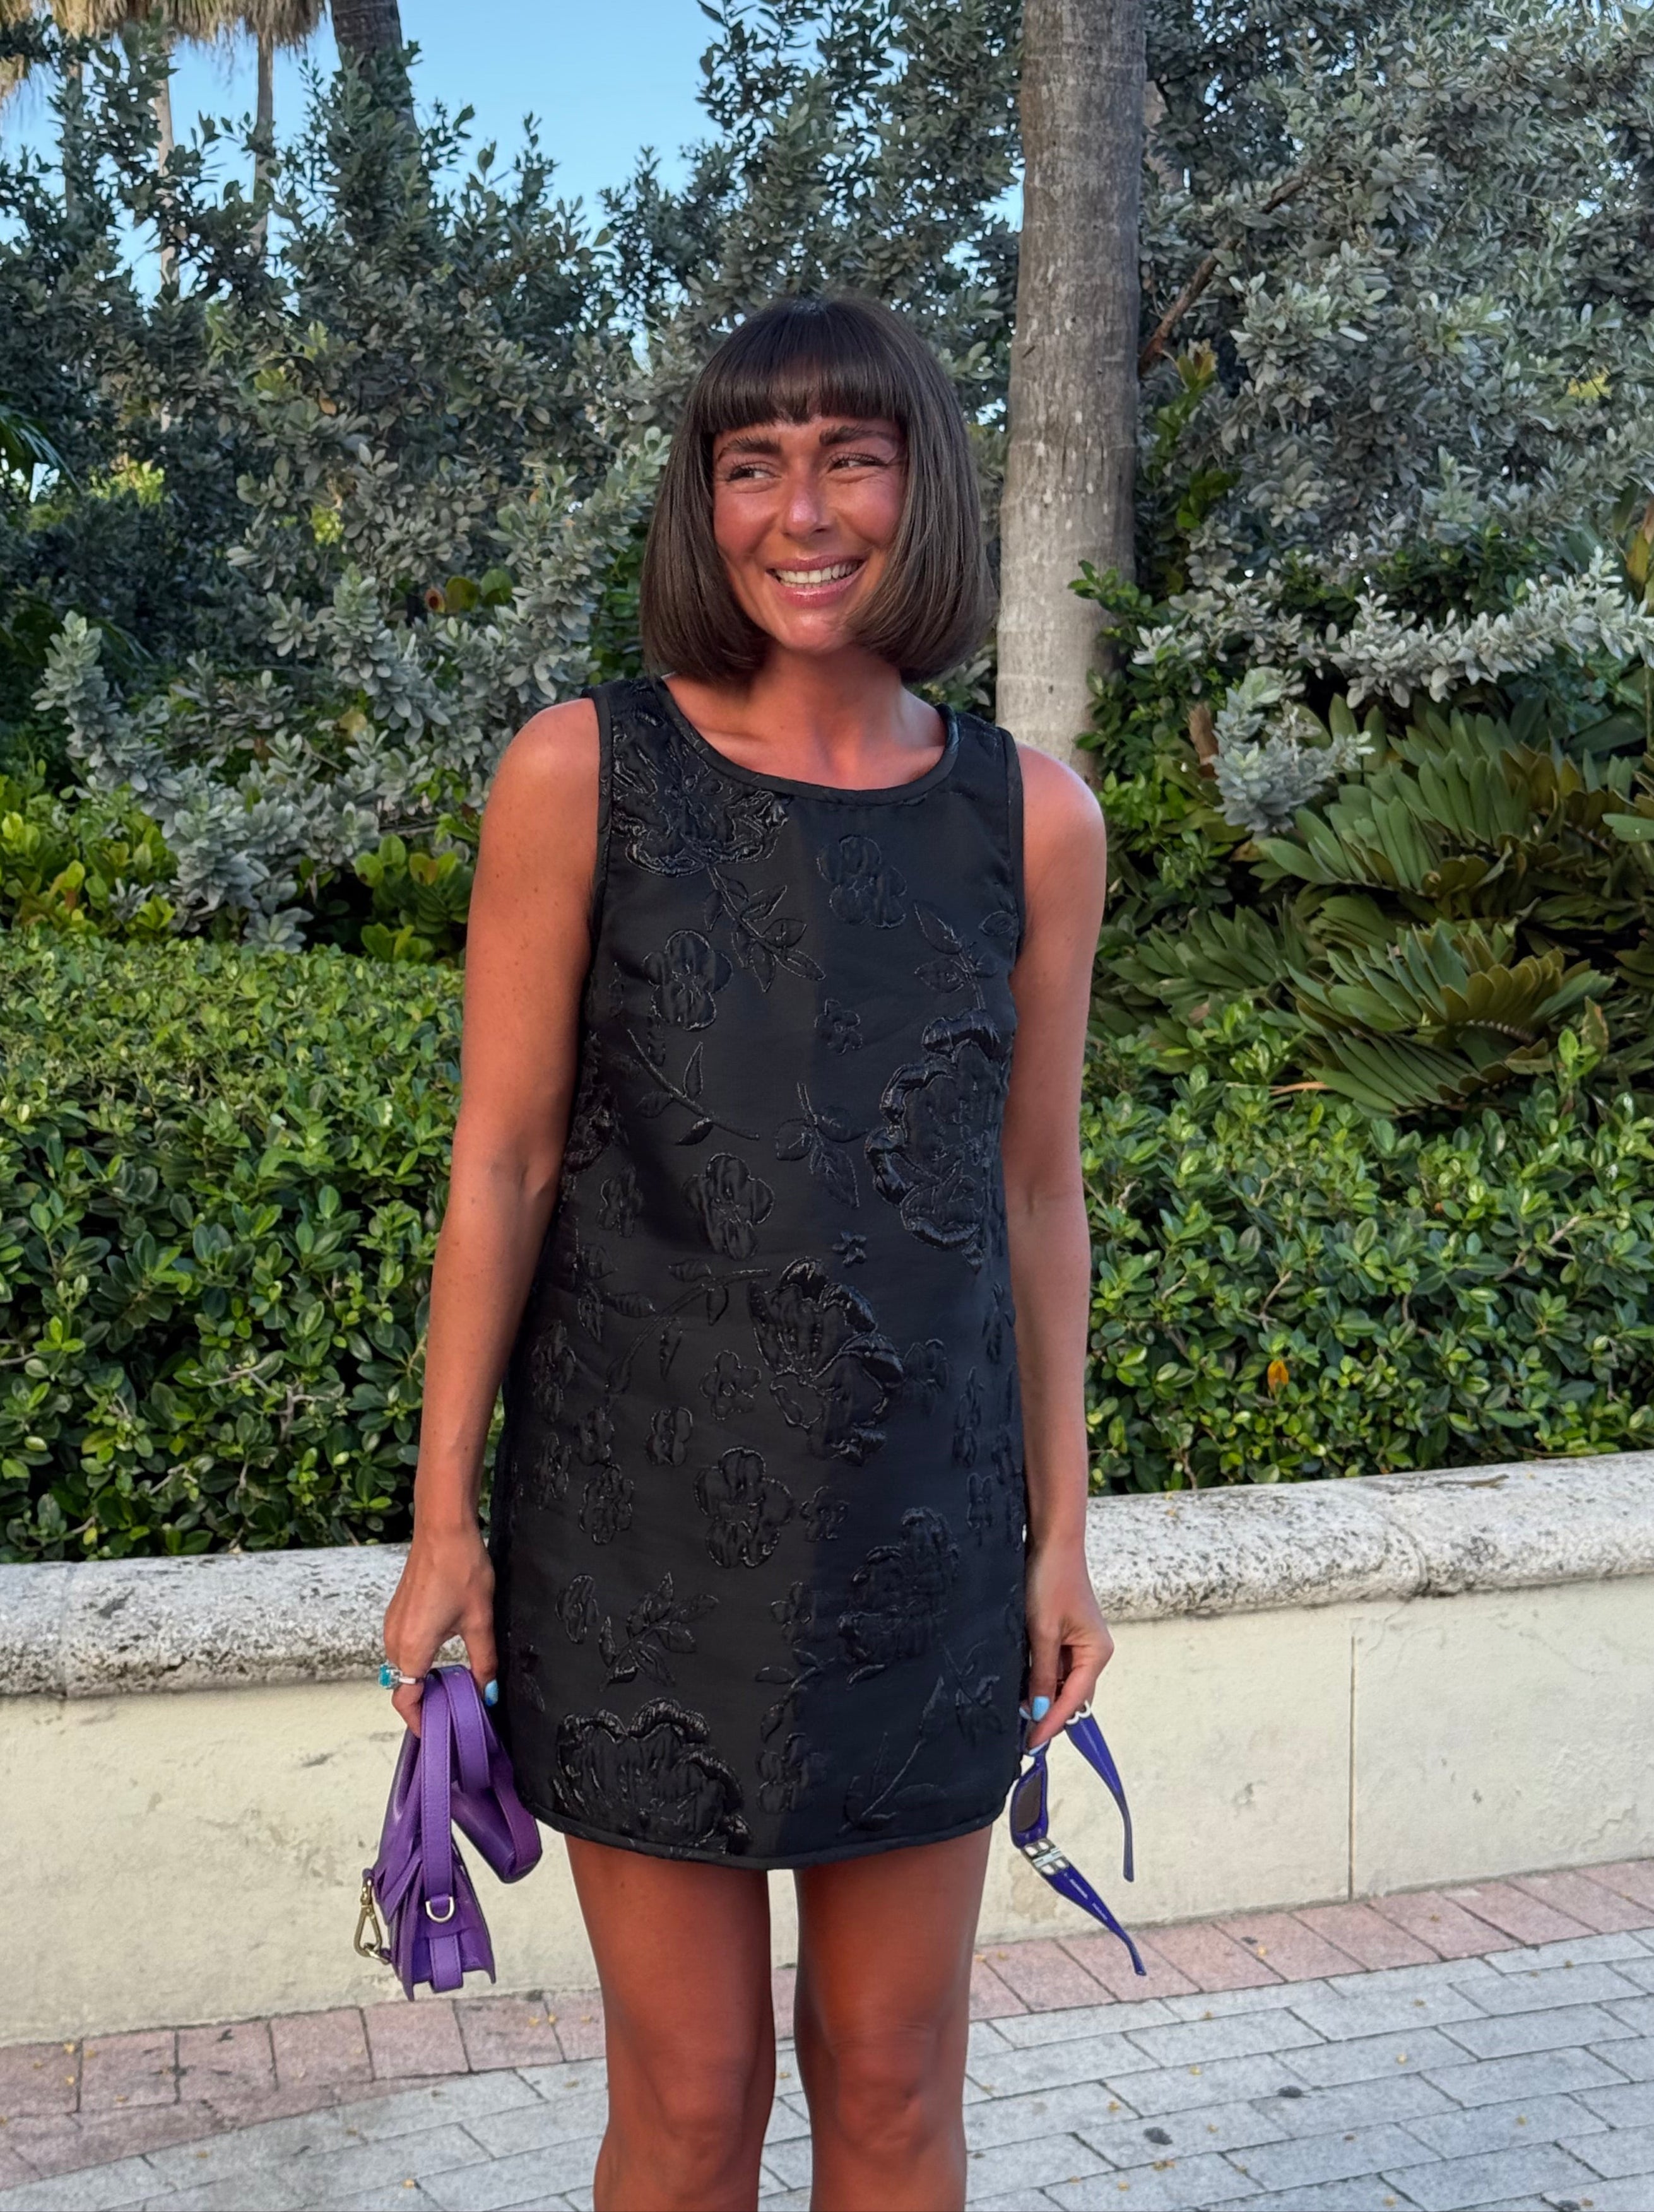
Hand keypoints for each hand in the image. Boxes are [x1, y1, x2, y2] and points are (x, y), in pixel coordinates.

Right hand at [382, 1521, 497, 1735]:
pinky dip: (420, 1660)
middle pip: (404, 1686)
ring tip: (456, 1687)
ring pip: (404, 1667)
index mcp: (412, 1647)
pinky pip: (404, 1648)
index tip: (440, 1732)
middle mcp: (395, 1639)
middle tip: (458, 1711)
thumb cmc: (460, 1568)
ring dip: (425, 1680)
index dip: (421, 1721)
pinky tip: (446, 1657)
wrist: (443, 1528)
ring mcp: (393, 1624)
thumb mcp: (480, 1620)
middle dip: (428, 1703)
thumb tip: (488, 1694)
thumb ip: (483, 1662)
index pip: (405, 1700)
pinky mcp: (398, 1612)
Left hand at [1024, 1537, 1113, 1751]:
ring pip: (1063, 1682)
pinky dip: (1041, 1679)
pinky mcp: (1067, 1633)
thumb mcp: (1042, 1631)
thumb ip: (1042, 1674)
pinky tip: (1023, 1688)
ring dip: (1043, 1698)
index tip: (1032, 1744)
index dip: (1052, 1723)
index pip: (1074, 1700)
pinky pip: (1056, 1665)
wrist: (1052, 1542)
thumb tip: (1040, 1712)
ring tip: (1019, 1718)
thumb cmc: (1050, 1580)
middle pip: (1072, 1695)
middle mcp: (1093, 1651)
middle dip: (1050, 1715)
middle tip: (1023, 1738)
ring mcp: (1081, 1643)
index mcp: (1096, 1653)